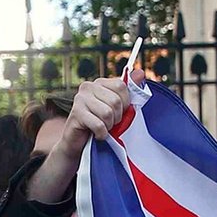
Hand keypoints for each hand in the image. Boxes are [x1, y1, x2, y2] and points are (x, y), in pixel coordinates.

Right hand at [24, 78, 131, 204]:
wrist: (78, 143)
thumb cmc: (99, 123)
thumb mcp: (116, 107)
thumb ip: (128, 91)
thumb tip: (140, 73)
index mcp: (99, 83)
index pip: (121, 86)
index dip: (125, 103)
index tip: (120, 112)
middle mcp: (88, 87)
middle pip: (115, 101)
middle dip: (117, 117)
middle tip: (110, 123)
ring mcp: (80, 99)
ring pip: (107, 113)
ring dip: (109, 126)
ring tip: (103, 128)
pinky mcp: (76, 113)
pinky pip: (98, 124)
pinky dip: (102, 133)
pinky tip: (97, 134)